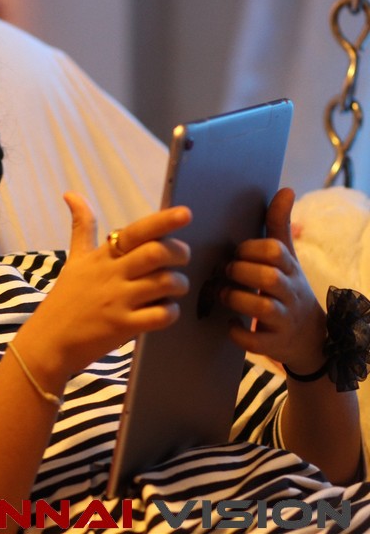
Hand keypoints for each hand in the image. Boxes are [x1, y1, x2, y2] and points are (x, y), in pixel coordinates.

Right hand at [17, 192, 191, 383]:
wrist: (48, 341)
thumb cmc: (64, 299)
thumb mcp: (73, 260)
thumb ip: (82, 227)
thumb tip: (71, 193)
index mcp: (102, 256)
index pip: (135, 232)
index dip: (163, 221)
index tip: (185, 213)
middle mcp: (111, 275)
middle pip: (156, 253)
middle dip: (179, 253)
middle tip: (182, 258)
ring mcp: (118, 301)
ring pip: (164, 283)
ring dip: (179, 284)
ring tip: (174, 288)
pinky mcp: (123, 327)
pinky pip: (161, 315)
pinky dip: (171, 312)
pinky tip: (165, 311)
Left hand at [220, 188, 326, 372]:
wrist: (310, 337)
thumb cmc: (287, 288)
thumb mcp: (286, 258)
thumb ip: (278, 226)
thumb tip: (285, 189)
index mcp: (290, 268)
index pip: (274, 251)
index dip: (250, 248)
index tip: (236, 252)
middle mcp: (290, 293)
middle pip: (268, 277)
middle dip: (240, 272)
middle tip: (223, 272)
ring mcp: (284, 320)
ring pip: (262, 307)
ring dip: (235, 299)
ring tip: (223, 294)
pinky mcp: (274, 344)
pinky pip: (255, 340)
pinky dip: (239, 333)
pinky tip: (230, 325)